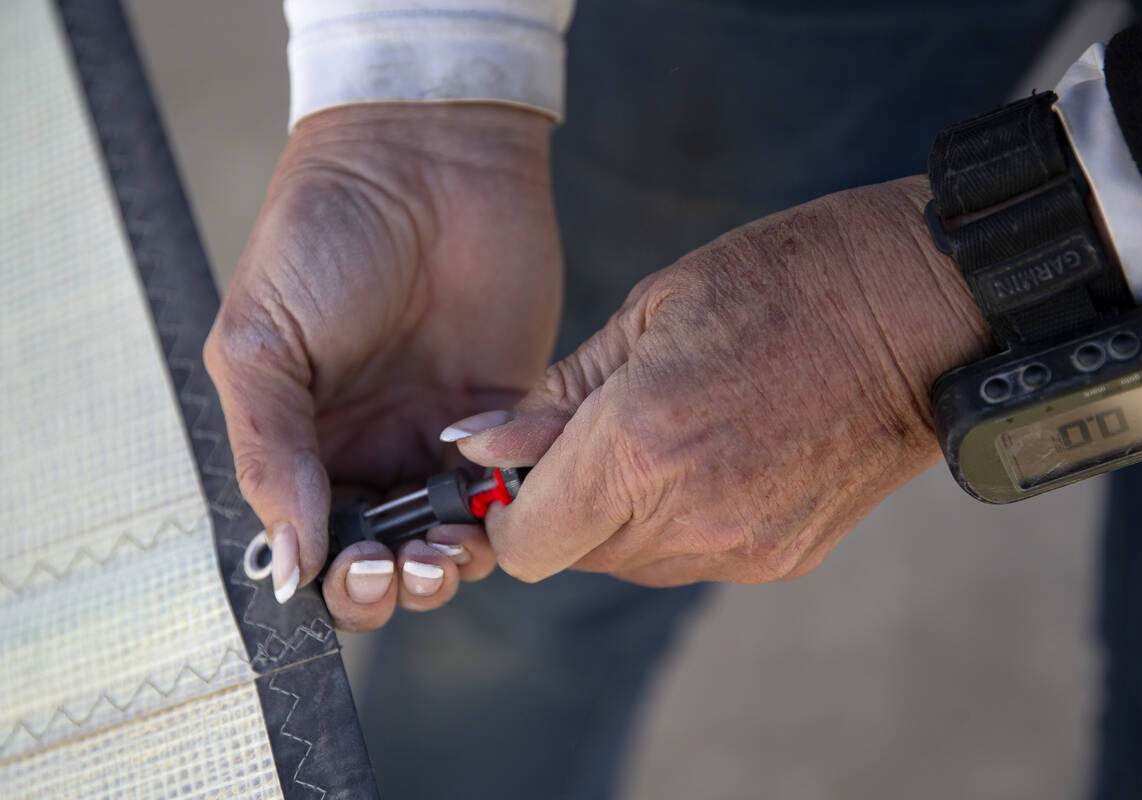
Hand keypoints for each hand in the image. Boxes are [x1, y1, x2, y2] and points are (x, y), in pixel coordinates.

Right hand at [203, 104, 561, 626]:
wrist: (425, 160)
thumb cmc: (323, 238)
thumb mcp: (260, 344)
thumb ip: (270, 453)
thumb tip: (289, 560)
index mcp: (301, 440)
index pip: (312, 540)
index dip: (331, 575)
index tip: (352, 567)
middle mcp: (370, 447)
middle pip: (383, 554)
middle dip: (391, 584)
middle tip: (403, 567)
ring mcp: (437, 434)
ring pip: (449, 536)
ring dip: (450, 563)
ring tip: (451, 551)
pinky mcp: (501, 413)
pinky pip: (507, 488)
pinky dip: (505, 512)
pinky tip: (496, 507)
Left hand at [450, 176, 989, 585]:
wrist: (921, 313)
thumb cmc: (783, 284)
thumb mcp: (647, 313)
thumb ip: (556, 397)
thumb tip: (478, 448)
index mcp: (638, 446)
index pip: (525, 543)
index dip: (507, 509)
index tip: (518, 465)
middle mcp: (685, 518)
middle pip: (573, 555)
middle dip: (564, 503)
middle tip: (598, 431)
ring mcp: (739, 548)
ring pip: (631, 563)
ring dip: (621, 513)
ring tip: (668, 433)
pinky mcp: (781, 559)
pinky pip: (692, 558)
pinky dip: (679, 519)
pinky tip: (716, 453)